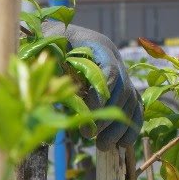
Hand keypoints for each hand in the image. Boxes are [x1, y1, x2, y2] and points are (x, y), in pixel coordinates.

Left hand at [43, 21, 141, 148]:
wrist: (66, 33)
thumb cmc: (53, 39)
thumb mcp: (49, 43)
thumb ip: (50, 59)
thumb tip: (44, 83)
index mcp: (99, 46)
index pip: (109, 70)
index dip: (102, 93)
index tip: (89, 113)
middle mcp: (116, 58)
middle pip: (122, 90)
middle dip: (107, 116)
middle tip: (89, 136)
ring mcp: (123, 72)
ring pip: (130, 101)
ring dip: (118, 126)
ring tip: (102, 146)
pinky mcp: (123, 85)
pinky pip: (134, 107)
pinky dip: (130, 126)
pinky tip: (122, 145)